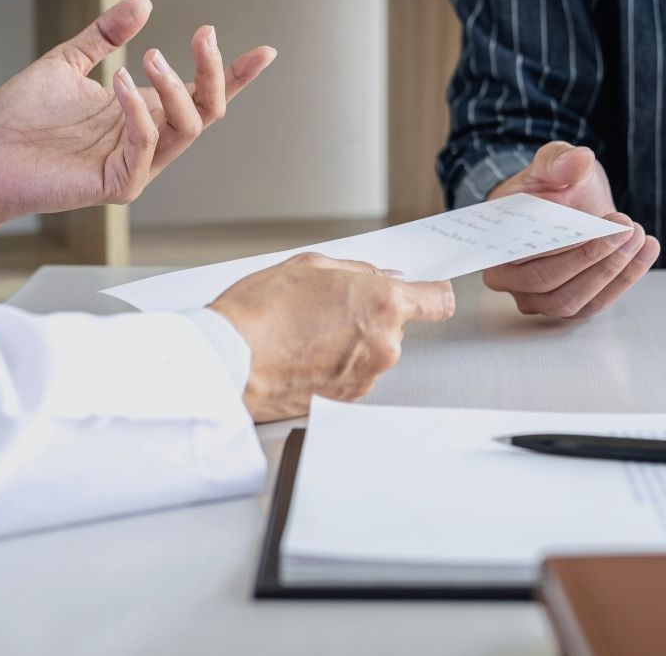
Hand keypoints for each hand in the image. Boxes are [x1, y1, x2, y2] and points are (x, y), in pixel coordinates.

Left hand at [0, 0, 275, 235]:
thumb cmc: (23, 117)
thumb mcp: (69, 60)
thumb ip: (105, 34)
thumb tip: (144, 3)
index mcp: (144, 113)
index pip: (202, 95)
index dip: (236, 74)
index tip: (266, 50)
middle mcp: (149, 140)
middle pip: (209, 110)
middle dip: (216, 72)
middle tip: (203, 34)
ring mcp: (138, 165)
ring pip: (188, 129)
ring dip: (177, 88)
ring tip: (150, 56)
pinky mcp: (118, 184)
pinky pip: (146, 147)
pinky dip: (138, 111)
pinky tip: (119, 83)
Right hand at [210, 253, 455, 422]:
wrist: (229, 362)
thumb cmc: (261, 313)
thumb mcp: (311, 266)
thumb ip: (358, 271)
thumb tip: (382, 277)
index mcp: (382, 303)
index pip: (437, 301)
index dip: (432, 294)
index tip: (428, 293)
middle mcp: (384, 344)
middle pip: (396, 325)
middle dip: (370, 315)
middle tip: (329, 307)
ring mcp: (367, 375)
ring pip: (373, 350)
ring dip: (351, 341)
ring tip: (307, 332)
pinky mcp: (347, 399)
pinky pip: (353, 373)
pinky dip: (336, 364)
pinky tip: (303, 352)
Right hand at [481, 141, 659, 317]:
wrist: (564, 202)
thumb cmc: (548, 186)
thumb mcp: (551, 163)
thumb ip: (558, 160)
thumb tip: (577, 160)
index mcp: (493, 243)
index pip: (519, 253)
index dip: (557, 243)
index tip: (598, 221)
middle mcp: (507, 279)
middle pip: (544, 282)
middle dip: (590, 257)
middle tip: (624, 227)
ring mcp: (536, 299)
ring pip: (570, 300)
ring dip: (609, 271)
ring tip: (637, 237)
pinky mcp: (567, 306)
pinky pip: (594, 304)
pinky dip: (624, 279)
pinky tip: (645, 250)